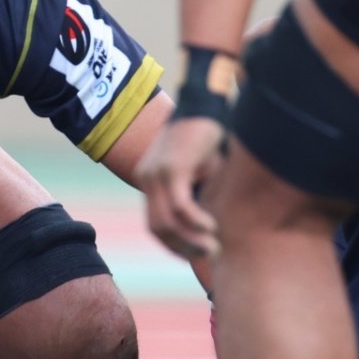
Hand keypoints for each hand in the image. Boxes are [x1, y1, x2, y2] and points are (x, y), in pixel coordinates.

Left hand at [136, 116, 224, 259]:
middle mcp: (146, 178)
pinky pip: (179, 206)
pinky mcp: (171, 169)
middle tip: (208, 254)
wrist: (205, 104)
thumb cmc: (207, 137)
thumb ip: (197, 196)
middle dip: (182, 248)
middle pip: (156, 228)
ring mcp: (156, 174)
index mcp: (148, 180)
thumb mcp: (199, 172)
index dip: (173, 244)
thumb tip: (208, 229)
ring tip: (212, 247)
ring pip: (165, 222)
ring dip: (189, 240)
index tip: (195, 254)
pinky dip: (195, 221)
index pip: (153, 223)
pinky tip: (212, 227)